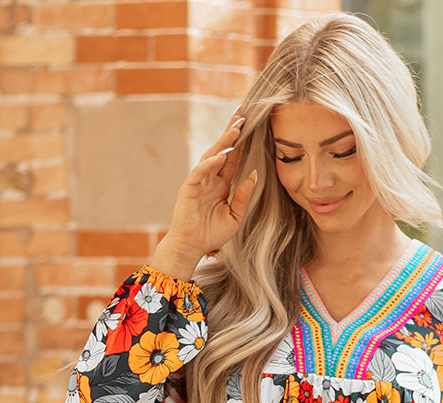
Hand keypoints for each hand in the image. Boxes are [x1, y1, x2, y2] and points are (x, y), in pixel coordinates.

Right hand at [155, 114, 257, 277]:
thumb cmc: (212, 234)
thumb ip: (244, 195)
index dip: (241, 143)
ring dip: (224, 142)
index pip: (232, 158)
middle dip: (232, 133)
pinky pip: (200, 171)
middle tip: (243, 115)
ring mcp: (198, 181)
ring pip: (212, 156)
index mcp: (221, 184)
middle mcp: (210, 178)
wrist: (192, 248)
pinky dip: (211, 163)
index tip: (251, 126)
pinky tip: (221, 155)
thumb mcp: (235, 216)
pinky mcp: (189, 188)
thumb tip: (254, 174)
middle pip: (222, 150)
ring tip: (236, 128)